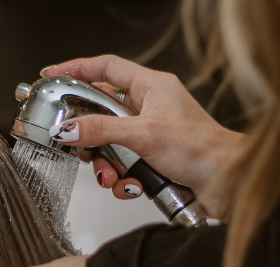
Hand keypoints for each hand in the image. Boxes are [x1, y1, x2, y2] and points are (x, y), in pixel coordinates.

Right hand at [42, 55, 242, 214]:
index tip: (52, 75)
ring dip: (106, 165)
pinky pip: (122, 166)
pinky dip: (122, 180)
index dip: (77, 69)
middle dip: (89, 136)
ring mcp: (150, 134)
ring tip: (112, 176)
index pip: (106, 68)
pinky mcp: (152, 159)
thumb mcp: (143, 135)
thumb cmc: (203, 149)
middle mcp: (150, 107)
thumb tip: (69, 129)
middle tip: (77, 145)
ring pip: (109, 145)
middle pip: (101, 113)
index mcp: (151, 87)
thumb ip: (101, 131)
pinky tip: (132, 186)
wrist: (227, 183)